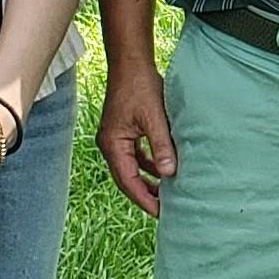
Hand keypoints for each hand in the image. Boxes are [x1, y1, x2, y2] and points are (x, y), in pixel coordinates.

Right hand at [96, 63, 174, 217]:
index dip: (144, 199)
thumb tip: (169, 174)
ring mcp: (115, 139)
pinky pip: (134, 156)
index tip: (160, 213)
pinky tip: (162, 170)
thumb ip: (161, 146)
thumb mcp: (154, 118)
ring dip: (147, 180)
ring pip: (131, 168)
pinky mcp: (122, 132)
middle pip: (127, 178)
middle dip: (144, 194)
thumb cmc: (141, 88)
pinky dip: (147, 164)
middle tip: (165, 210)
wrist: (131, 65)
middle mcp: (110, 145)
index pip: (128, 181)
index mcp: (113, 145)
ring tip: (165, 194)